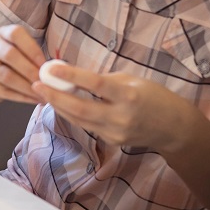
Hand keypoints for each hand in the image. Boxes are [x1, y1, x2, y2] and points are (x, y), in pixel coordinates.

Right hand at [0, 25, 44, 104]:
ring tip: (42, 93)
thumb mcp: (20, 51)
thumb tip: (54, 68)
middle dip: (30, 70)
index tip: (45, 64)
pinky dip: (22, 97)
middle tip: (45, 82)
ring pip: (6, 76)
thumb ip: (33, 56)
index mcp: (2, 33)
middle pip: (9, 55)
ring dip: (27, 86)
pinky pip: (4, 91)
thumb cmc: (11, 62)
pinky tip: (34, 99)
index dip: (32, 49)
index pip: (16, 34)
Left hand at [34, 62, 189, 149]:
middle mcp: (121, 117)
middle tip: (36, 83)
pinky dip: (71, 114)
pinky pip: (86, 126)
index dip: (71, 75)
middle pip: (80, 108)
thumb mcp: (131, 80)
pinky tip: (61, 104)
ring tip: (43, 92)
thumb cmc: (153, 96)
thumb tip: (73, 75)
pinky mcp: (111, 141)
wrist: (172, 127)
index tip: (51, 67)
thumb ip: (103, 80)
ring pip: (78, 119)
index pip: (95, 84)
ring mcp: (115, 132)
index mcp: (129, 95)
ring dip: (58, 105)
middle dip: (55, 96)